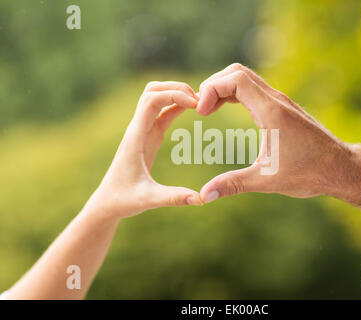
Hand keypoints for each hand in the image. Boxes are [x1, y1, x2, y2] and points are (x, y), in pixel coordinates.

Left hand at [87, 81, 202, 218]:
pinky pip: (162, 112)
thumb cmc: (124, 200)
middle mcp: (137, 129)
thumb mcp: (149, 199)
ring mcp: (143, 131)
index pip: (151, 101)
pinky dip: (177, 106)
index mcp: (135, 137)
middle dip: (176, 88)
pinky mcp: (149, 137)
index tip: (195, 104)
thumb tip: (202, 200)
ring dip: (175, 94)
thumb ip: (174, 198)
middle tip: (200, 99)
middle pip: (152, 91)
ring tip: (199, 103)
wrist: (108, 203)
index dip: (173, 95)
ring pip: (156, 97)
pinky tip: (192, 110)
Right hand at [197, 63, 354, 201]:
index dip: (211, 89)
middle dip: (213, 85)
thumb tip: (204, 195)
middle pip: (237, 72)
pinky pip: (254, 89)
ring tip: (208, 109)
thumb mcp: (267, 180)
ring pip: (246, 78)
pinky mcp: (283, 108)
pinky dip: (235, 93)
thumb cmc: (309, 173)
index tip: (201, 113)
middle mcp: (276, 100)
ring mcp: (281, 102)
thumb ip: (233, 184)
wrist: (341, 168)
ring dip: (224, 88)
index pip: (235, 79)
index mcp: (271, 112)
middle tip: (201, 109)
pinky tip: (226, 109)